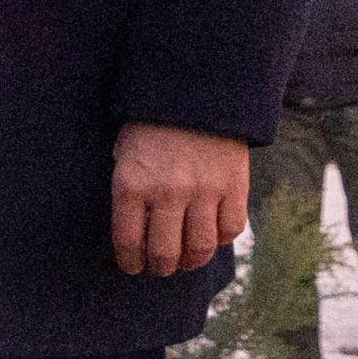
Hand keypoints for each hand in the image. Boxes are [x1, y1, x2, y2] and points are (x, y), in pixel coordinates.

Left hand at [111, 123, 250, 278]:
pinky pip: (231, 229)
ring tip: (186, 260)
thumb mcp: (123, 153)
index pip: (128, 242)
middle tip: (160, 267)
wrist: (195, 92)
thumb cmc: (150, 125)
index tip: (133, 266)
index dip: (131, 262)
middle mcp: (168, 193)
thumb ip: (129, 191)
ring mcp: (204, 191)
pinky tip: (213, 235)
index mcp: (131, 185)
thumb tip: (135, 231)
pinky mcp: (234, 186)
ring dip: (192, 261)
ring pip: (201, 248)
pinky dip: (222, 239)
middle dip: (161, 267)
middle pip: (165, 253)